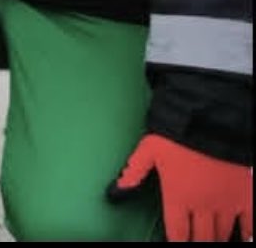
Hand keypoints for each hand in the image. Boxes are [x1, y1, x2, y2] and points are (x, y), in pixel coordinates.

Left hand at [107, 133, 252, 241]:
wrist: (213, 121)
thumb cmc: (178, 134)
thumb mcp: (149, 149)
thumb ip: (133, 172)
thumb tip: (115, 191)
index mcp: (178, 197)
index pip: (177, 231)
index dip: (176, 241)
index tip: (175, 243)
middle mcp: (203, 205)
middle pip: (201, 237)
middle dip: (197, 242)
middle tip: (194, 241)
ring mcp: (226, 203)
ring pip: (223, 233)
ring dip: (217, 238)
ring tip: (211, 239)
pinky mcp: (245, 195)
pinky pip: (249, 223)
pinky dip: (246, 232)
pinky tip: (242, 236)